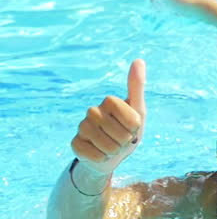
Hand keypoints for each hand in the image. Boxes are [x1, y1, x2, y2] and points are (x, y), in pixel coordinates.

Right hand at [71, 59, 145, 175]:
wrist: (113, 155)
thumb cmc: (128, 131)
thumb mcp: (138, 111)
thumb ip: (137, 87)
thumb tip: (139, 60)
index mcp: (109, 101)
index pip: (131, 118)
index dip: (135, 126)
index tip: (132, 126)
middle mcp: (92, 111)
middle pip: (120, 133)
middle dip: (126, 141)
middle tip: (122, 139)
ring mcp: (82, 127)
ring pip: (108, 146)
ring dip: (115, 151)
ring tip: (112, 146)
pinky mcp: (75, 144)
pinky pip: (95, 156)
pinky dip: (103, 158)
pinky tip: (100, 153)